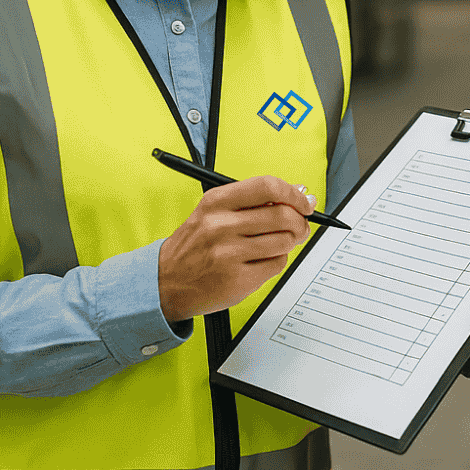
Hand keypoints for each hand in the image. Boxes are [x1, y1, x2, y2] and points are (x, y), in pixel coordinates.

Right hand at [158, 175, 314, 322]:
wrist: (164, 282)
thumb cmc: (195, 244)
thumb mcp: (214, 211)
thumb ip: (255, 200)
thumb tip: (299, 192)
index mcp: (217, 202)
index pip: (267, 186)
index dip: (293, 193)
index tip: (304, 201)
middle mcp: (221, 226)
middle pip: (282, 215)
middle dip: (300, 221)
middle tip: (300, 225)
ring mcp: (229, 254)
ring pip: (284, 241)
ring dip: (289, 243)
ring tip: (277, 243)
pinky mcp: (238, 280)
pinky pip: (277, 265)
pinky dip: (276, 261)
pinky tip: (261, 261)